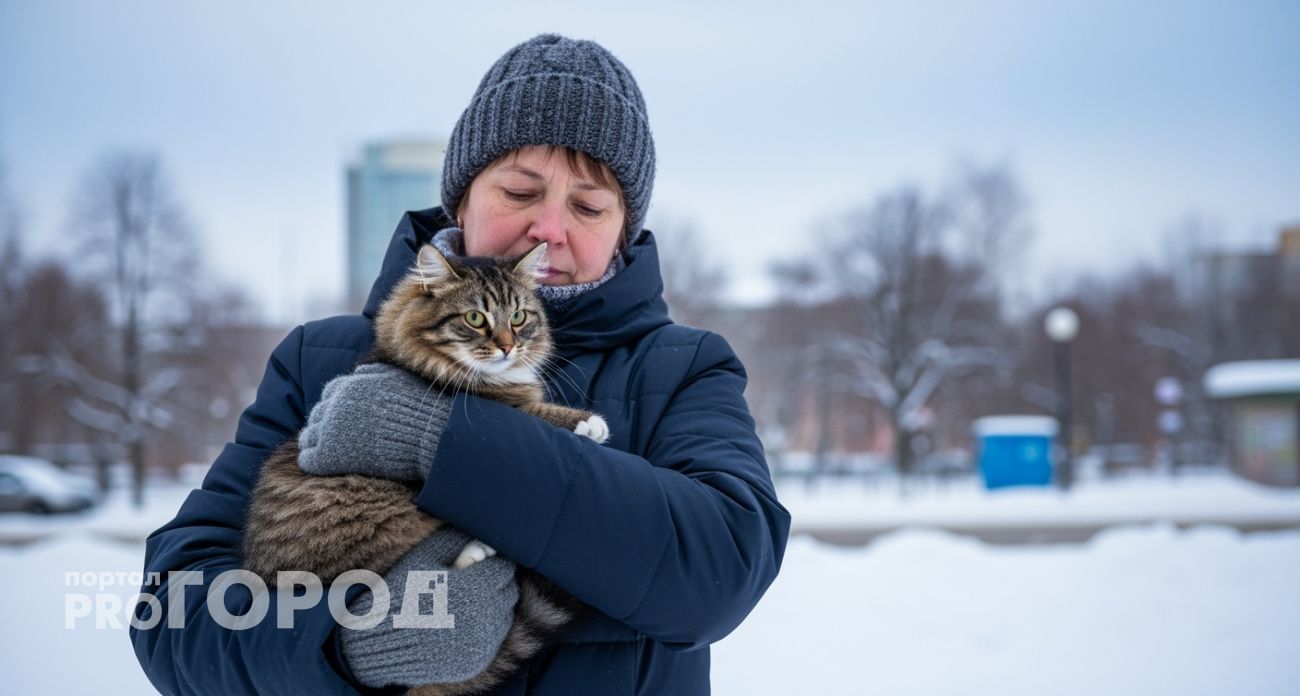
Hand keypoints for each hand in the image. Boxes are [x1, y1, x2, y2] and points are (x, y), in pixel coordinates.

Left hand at [298, 362, 452, 481]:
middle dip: (324, 424)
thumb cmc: (420, 409)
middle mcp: (335, 404)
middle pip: (318, 414)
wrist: (429, 436)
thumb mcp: (397, 378)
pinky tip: (321, 466)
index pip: (330, 392)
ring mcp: (330, 429)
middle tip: (334, 437)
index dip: (335, 404)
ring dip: (315, 443)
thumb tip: (359, 370)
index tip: (343, 416)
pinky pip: (307, 459)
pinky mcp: (329, 455)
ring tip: (324, 452)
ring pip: (308, 436)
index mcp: (351, 385)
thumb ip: (374, 372)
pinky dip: (312, 462)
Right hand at [339, 525, 519, 687]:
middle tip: (469, 583)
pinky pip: (492, 640)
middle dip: (493, 583)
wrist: (379, 640)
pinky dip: (483, 631)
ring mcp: (483, 642)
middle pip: (508, 591)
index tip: (473, 565)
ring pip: (504, 616)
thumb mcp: (424, 557)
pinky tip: (460, 625)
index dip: (488, 563)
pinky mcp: (477, 661)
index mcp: (476, 586)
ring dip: (491, 607)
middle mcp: (486, 616)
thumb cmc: (401, 593)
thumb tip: (478, 533)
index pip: (503, 567)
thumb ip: (454, 540)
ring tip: (463, 604)